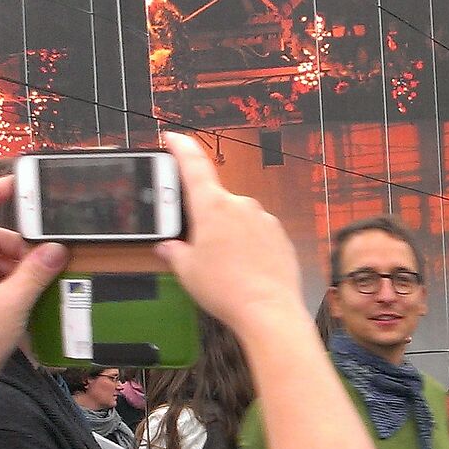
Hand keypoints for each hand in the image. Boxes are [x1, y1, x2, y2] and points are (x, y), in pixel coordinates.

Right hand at [155, 132, 305, 331]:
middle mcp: (240, 205)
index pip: (193, 165)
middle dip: (206, 219)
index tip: (174, 138)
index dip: (181, 148)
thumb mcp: (187, 271)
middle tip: (199, 246)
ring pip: (239, 219)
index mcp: (212, 206)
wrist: (269, 310)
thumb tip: (168, 246)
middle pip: (216, 201)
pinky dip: (249, 246)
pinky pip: (258, 234)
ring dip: (229, 235)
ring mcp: (264, 219)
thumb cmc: (226, 289)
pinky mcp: (281, 236)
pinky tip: (245, 270)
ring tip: (225, 267)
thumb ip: (175, 252)